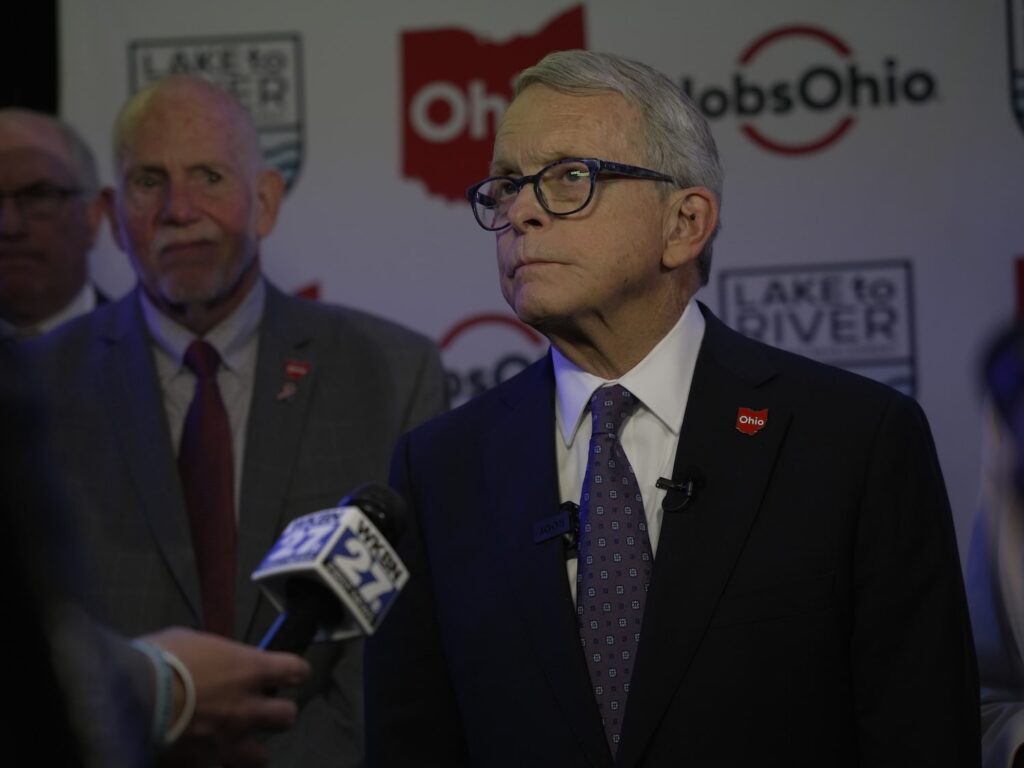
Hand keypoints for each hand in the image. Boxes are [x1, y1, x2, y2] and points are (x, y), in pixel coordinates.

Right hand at [143, 627, 309, 767]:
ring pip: (261, 756)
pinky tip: (205, 758)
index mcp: (249, 669)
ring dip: (251, 748)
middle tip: (262, 710)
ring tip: (238, 743)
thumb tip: (217, 659)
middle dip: (278, 713)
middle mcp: (247, 708)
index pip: (295, 670)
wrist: (128, 698)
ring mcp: (228, 741)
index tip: (289, 673)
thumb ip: (215, 654)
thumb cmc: (158, 660)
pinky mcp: (204, 765)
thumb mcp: (192, 640)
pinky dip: (215, 764)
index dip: (294, 672)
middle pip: (287, 716)